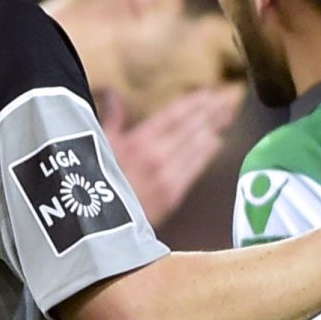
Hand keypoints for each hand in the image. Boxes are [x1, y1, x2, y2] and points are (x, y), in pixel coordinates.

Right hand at [102, 85, 243, 224]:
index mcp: (139, 141)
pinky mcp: (174, 195)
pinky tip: (216, 142)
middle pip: (191, 128)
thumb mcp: (98, 147)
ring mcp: (169, 176)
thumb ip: (111, 118)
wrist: (100, 226)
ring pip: (197, 146)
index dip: (192, 103)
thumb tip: (112, 94)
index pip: (173, 115)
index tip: (207, 92)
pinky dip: (207, 152)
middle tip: (225, 100)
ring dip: (213, 129)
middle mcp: (158, 156)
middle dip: (210, 112)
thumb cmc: (94, 183)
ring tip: (226, 116)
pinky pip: (196, 168)